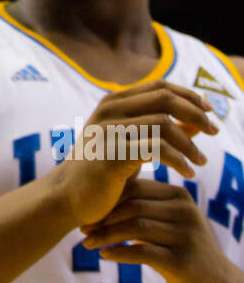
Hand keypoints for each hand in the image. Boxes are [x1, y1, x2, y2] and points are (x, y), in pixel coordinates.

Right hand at [57, 80, 217, 229]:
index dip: (189, 95)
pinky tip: (187, 173)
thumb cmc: (103, 170)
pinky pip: (156, 150)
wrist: (68, 196)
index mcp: (113, 101)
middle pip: (165, 99)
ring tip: (201, 162)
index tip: (209, 112)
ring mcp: (108, 131)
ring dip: (189, 144)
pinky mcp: (112, 155)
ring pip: (163, 124)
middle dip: (195, 113)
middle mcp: (109, 110)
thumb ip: (162, 129)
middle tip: (214, 131)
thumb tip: (199, 118)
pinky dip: (178, 160)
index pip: (161, 86)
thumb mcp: (133, 143)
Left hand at [80, 177, 235, 282]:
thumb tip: (101, 194)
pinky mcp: (183, 262)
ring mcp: (186, 236)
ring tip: (87, 243)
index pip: (136, 188)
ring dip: (106, 235)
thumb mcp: (167, 222)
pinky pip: (143, 252)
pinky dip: (119, 252)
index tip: (87, 212)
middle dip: (104, 218)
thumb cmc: (180, 249)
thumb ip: (144, 207)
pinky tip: (104, 254)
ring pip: (136, 228)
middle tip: (83, 228)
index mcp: (180, 196)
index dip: (108, 199)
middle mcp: (186, 212)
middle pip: (134, 207)